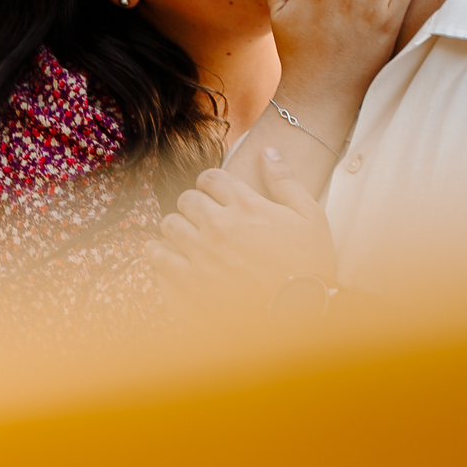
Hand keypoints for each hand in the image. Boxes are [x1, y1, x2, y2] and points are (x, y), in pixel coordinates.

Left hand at [144, 147, 336, 320]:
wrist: (297, 316)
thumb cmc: (308, 267)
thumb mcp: (309, 218)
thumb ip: (285, 181)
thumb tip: (267, 151)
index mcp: (247, 205)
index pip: (210, 178)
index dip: (210, 184)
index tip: (214, 195)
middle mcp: (219, 225)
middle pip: (187, 200)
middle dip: (194, 206)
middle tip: (203, 219)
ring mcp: (200, 253)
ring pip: (169, 224)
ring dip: (176, 228)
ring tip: (187, 238)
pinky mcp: (186, 281)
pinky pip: (157, 255)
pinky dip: (160, 252)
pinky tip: (170, 257)